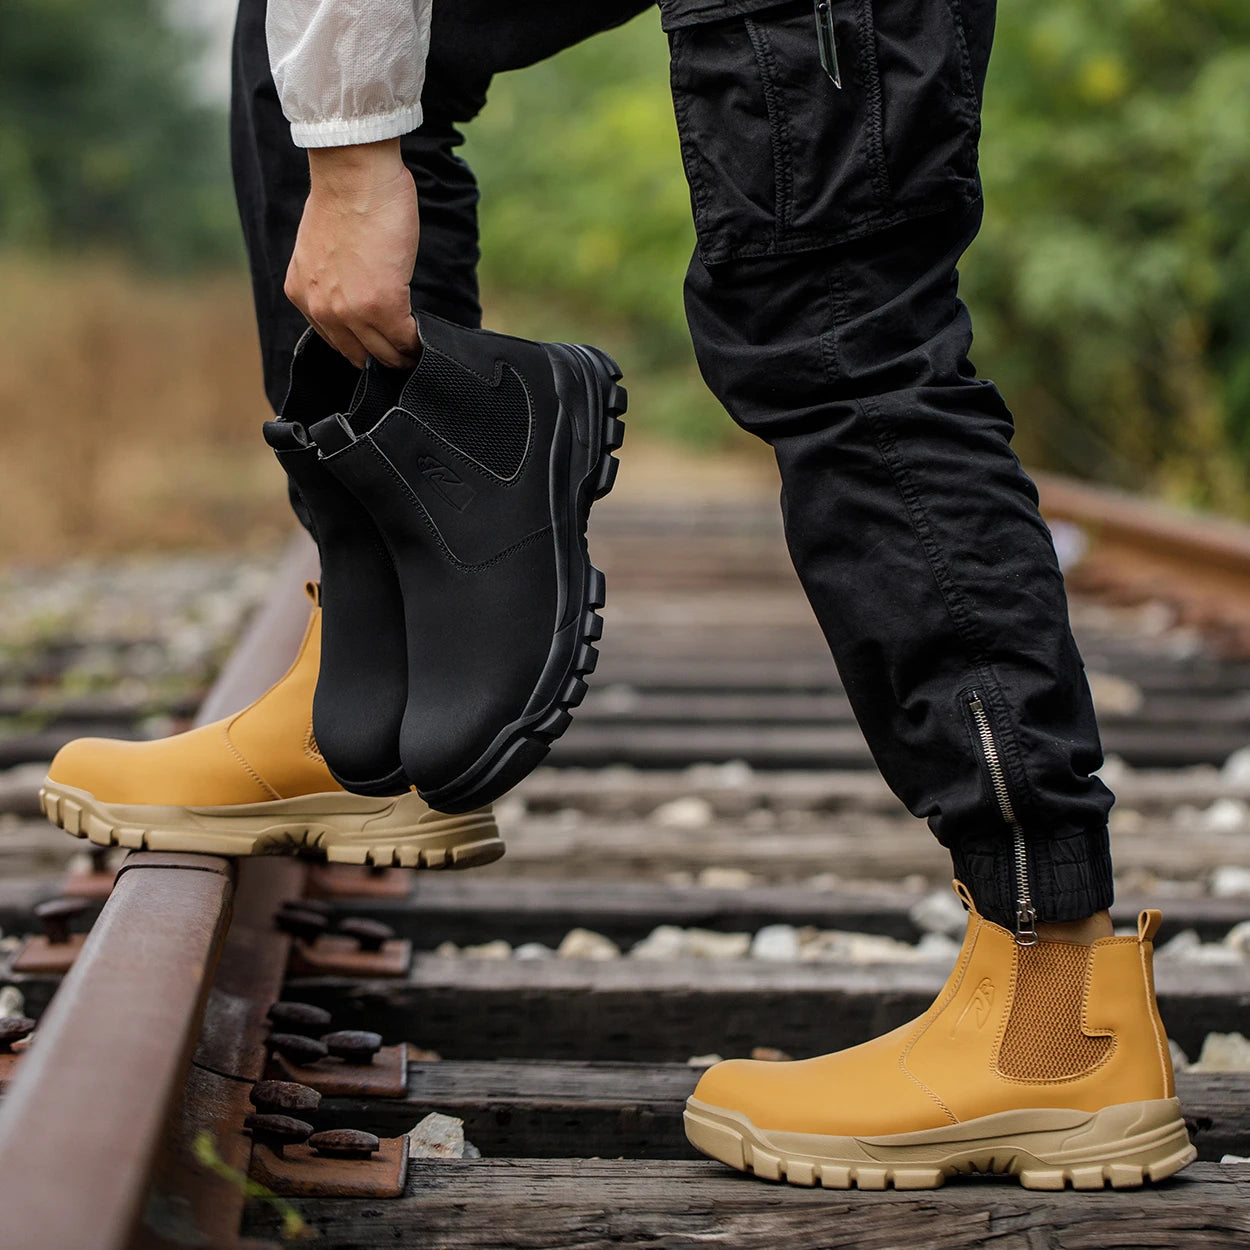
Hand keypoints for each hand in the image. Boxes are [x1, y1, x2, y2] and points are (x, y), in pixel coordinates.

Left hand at [284, 139, 419, 367]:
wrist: (352, 173)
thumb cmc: (342, 196)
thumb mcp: (322, 250)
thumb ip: (334, 280)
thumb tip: (359, 293)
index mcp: (303, 295)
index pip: (335, 340)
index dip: (362, 346)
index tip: (380, 345)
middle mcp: (322, 310)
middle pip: (360, 354)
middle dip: (382, 357)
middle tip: (403, 355)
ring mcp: (351, 311)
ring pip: (384, 353)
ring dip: (403, 355)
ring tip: (417, 351)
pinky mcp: (383, 305)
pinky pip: (406, 339)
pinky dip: (418, 341)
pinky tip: (425, 336)